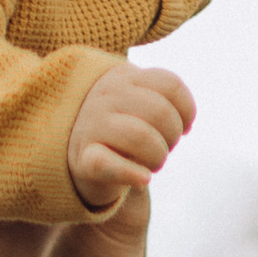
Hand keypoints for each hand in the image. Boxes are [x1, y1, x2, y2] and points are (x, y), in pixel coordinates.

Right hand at [67, 59, 196, 205]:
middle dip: (172, 137)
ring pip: (143, 137)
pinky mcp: (83, 158)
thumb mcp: (136, 102)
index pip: (171, 85)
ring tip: (153, 165)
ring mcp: (91, 124)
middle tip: (164, 149)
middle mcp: (105, 95)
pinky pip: (110, 164)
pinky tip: (144, 179)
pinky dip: (132, 174)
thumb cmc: (117, 128)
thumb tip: (187, 125)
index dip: (187, 111)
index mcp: (123, 77)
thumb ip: (162, 99)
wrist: (70, 154)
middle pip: (161, 112)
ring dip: (158, 157)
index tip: (184, 128)